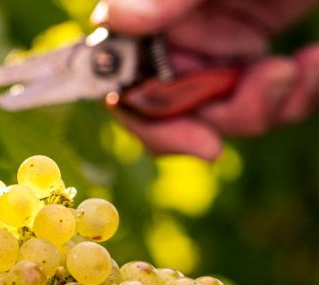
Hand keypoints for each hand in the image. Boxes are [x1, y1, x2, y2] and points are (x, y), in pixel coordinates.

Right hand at [91, 0, 318, 158]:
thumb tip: (113, 17)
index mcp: (153, 13)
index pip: (126, 85)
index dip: (156, 123)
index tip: (207, 145)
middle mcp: (176, 36)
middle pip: (180, 112)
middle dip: (231, 115)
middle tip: (277, 79)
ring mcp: (214, 46)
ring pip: (222, 113)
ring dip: (269, 105)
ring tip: (305, 67)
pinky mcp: (250, 50)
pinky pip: (259, 99)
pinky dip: (293, 94)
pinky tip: (312, 61)